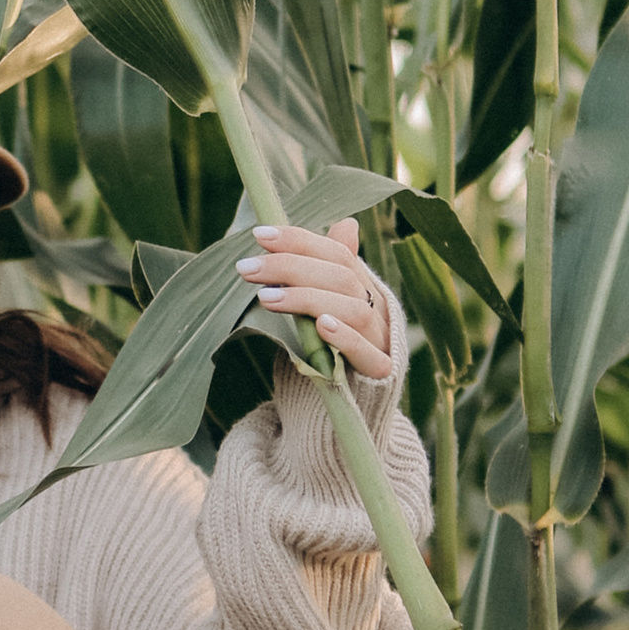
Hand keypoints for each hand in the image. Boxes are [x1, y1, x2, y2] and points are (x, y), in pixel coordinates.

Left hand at [235, 217, 398, 380]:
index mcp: (364, 288)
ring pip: (355, 310)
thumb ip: (327, 271)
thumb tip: (348, 223)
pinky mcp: (380, 374)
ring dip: (308, 299)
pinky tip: (320, 325)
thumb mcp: (327, 306)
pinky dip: (345, 337)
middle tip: (247, 268)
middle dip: (290, 267)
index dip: (299, 241)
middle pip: (341, 277)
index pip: (337, 253)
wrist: (351, 406)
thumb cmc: (330, 351)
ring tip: (266, 298)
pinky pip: (368, 353)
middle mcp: (377, 308)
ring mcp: (381, 341)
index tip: (260, 234)